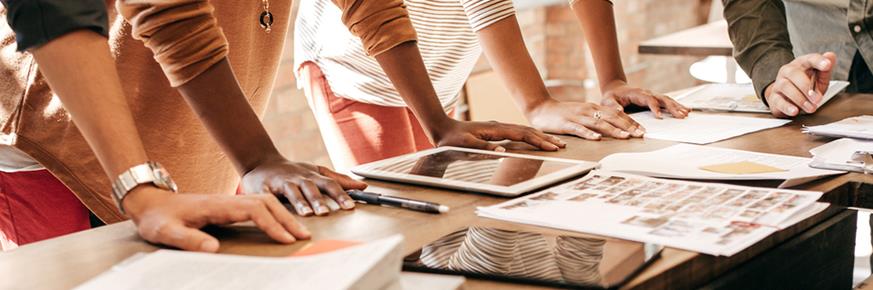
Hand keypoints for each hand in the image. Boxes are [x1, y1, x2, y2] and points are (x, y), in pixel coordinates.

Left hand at [123, 186, 309, 251]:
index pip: (253, 210)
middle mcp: (227, 200)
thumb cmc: (157, 219)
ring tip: (297, 232)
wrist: (149, 202)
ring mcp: (228, 202)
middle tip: (303, 236)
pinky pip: (258, 206)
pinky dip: (274, 213)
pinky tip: (280, 223)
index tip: (285, 239)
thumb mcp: (166, 232)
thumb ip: (189, 240)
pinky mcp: (228, 206)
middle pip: (266, 203)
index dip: (271, 225)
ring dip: (283, 215)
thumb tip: (215, 249)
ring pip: (264, 202)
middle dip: (286, 219)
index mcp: (216, 206)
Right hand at [241, 157, 366, 215]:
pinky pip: (268, 196)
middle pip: (312, 188)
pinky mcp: (264, 188)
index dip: (340, 195)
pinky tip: (275, 210)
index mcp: (312, 177)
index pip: (330, 184)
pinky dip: (272, 201)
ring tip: (307, 213)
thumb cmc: (294, 171)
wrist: (262, 162)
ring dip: (300, 202)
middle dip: (320, 200)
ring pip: (292, 192)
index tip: (350, 207)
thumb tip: (362, 186)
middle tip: (327, 212)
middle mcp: (299, 178)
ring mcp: (282, 182)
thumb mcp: (317, 172)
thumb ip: (339, 180)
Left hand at [431, 119, 565, 151]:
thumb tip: (502, 151)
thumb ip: (483, 148)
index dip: (538, 141)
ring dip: (539, 137)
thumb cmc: (452, 139)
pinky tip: (534, 140)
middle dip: (545, 138)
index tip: (552, 147)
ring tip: (553, 143)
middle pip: (527, 131)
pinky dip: (529, 136)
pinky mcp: (495, 132)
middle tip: (561, 145)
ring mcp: (498, 128)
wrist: (442, 129)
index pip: (522, 134)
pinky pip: (517, 133)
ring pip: (524, 131)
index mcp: (495, 129)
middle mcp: (499, 127)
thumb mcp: (466, 145)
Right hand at [526, 98, 643, 139]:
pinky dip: (589, 134)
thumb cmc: (563, 114)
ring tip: (626, 137)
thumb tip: (613, 128)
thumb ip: (596, 119)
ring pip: (599, 123)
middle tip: (641, 134)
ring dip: (614, 130)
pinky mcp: (566, 123)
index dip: (630, 122)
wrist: (541, 108)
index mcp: (593, 108)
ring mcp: (578, 117)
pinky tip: (597, 138)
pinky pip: (580, 129)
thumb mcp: (582, 114)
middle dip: (628, 126)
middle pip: (612, 118)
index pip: (616, 114)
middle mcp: (588, 110)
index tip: (642, 130)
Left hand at [601, 80, 689, 118]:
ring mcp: (652, 95)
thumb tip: (618, 110)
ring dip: (677, 106)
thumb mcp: (608, 101)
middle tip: (681, 115)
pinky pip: (667, 102)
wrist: (615, 90)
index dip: (654, 107)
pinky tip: (686, 110)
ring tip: (686, 114)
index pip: (648, 99)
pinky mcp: (655, 99)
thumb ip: (613, 106)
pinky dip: (677, 106)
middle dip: (672, 107)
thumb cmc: (611, 97)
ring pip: (667, 100)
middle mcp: (647, 93)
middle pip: (662, 99)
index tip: (659, 117)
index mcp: (637, 93)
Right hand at [763, 52, 835, 116]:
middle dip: (807, 87)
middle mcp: (787, 71)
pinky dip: (787, 107)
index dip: (818, 61)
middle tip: (817, 98)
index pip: (810, 59)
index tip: (827, 65)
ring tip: (811, 107)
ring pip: (786, 87)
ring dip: (800, 99)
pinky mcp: (774, 98)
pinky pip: (778, 101)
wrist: (788, 97)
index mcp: (801, 64)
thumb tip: (831, 55)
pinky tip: (794, 110)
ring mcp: (779, 84)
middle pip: (794, 74)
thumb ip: (825, 70)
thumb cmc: (806, 86)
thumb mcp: (819, 79)